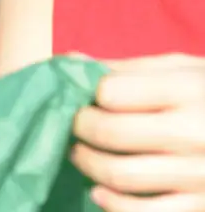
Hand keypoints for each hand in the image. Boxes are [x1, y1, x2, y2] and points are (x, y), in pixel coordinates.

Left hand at [73, 54, 204, 210]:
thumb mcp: (182, 70)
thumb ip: (128, 69)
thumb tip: (70, 63)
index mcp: (188, 90)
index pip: (111, 92)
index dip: (85, 94)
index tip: (78, 98)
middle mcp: (195, 133)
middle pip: (110, 133)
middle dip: (78, 128)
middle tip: (71, 125)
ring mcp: (201, 175)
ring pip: (120, 175)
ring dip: (87, 164)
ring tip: (79, 153)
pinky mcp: (203, 207)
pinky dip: (112, 204)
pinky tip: (100, 192)